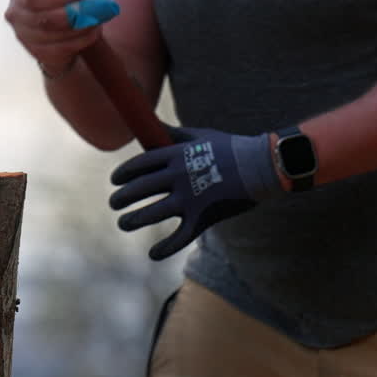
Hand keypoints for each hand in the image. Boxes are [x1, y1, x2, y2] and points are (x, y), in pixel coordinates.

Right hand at [4, 0, 118, 76]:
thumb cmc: (61, 0)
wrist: (60, 28)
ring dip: (80, 28)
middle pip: (44, 20)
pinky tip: (92, 32)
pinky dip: (81, 41)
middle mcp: (16, 17)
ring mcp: (25, 38)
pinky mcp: (38, 55)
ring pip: (54, 37)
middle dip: (71, 15)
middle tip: (90, 9)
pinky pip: (61, 50)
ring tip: (95, 19)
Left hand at [109, 127, 284, 259]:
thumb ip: (173, 134)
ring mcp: (190, 198)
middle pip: (140, 189)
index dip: (122, 174)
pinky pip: (179, 237)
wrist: (262, 166)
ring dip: (132, 220)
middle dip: (121, 198)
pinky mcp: (203, 217)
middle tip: (114, 203)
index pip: (139, 165)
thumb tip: (152, 122)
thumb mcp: (200, 135)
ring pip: (152, 213)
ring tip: (123, 223)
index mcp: (176, 155)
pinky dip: (164, 248)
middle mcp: (179, 176)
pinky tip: (153, 254)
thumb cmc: (230, 148)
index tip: (115, 181)